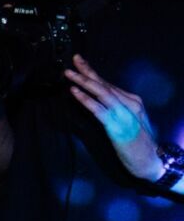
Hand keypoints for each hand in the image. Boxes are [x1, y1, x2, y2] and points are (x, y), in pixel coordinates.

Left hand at [65, 53, 164, 180]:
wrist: (151, 160)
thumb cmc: (138, 142)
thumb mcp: (128, 120)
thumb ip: (115, 108)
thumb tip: (96, 99)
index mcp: (133, 102)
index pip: (109, 84)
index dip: (93, 72)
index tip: (81, 63)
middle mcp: (130, 104)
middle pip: (105, 84)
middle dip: (87, 71)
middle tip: (74, 60)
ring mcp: (124, 114)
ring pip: (101, 92)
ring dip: (84, 81)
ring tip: (70, 74)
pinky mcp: (117, 126)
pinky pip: (98, 109)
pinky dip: (85, 99)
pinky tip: (75, 92)